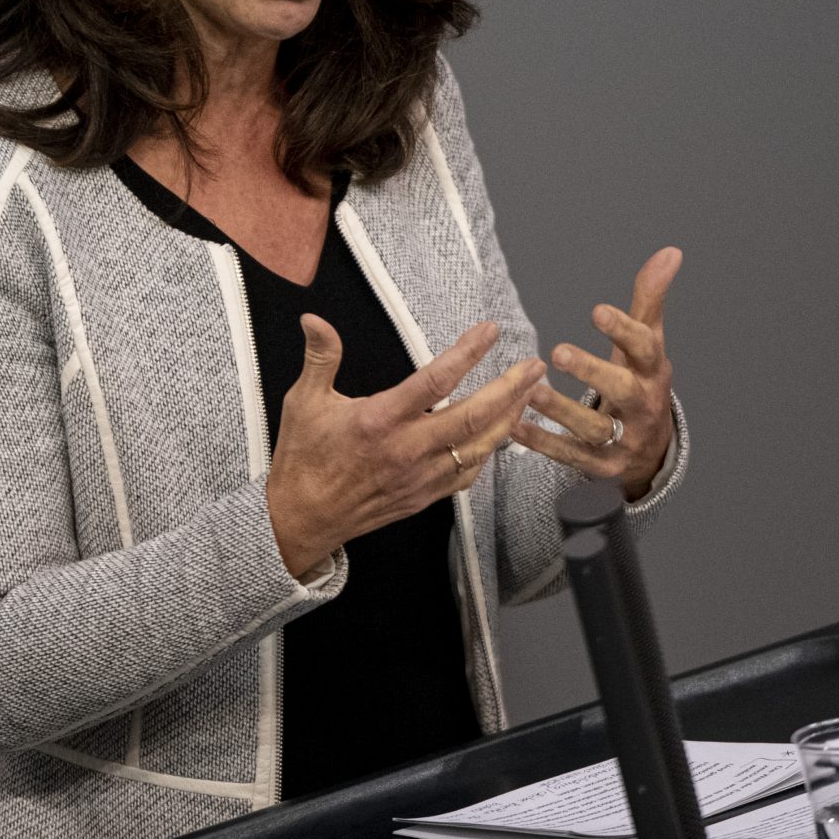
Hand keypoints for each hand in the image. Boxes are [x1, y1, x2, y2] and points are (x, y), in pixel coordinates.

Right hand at [264, 316, 543, 580]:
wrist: (302, 519)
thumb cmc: (303, 458)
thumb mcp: (304, 401)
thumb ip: (320, 357)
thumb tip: (313, 318)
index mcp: (379, 420)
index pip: (435, 380)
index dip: (467, 353)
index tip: (490, 331)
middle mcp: (406, 449)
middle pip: (472, 417)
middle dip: (510, 389)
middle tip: (535, 365)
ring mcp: (419, 477)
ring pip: (478, 448)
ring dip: (509, 419)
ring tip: (531, 395)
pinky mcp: (423, 496)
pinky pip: (467, 474)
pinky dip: (488, 454)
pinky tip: (499, 436)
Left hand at [514, 246, 680, 499]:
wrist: (651, 450)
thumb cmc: (640, 382)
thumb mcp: (648, 342)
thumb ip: (650, 299)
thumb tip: (670, 251)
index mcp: (652, 371)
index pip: (644, 348)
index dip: (624, 330)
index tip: (597, 311)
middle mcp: (642, 406)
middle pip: (623, 392)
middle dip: (593, 373)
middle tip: (558, 351)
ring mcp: (625, 440)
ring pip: (595, 429)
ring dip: (562, 411)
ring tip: (530, 392)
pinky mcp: (602, 466)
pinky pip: (572, 457)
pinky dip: (544, 443)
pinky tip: (516, 426)